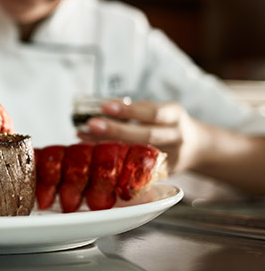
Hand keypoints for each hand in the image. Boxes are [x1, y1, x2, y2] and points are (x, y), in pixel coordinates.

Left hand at [78, 100, 207, 173]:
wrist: (198, 147)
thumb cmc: (168, 123)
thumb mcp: (160, 109)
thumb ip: (137, 110)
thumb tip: (100, 108)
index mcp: (175, 115)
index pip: (152, 112)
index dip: (129, 111)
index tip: (105, 106)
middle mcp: (176, 137)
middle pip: (146, 135)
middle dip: (116, 131)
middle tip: (91, 124)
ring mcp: (171, 158)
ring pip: (140, 153)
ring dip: (109, 145)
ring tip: (83, 137)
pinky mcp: (162, 174)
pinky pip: (137, 167)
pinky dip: (115, 160)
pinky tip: (94, 154)